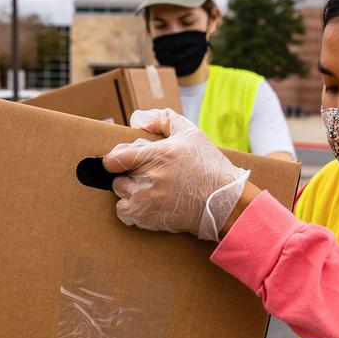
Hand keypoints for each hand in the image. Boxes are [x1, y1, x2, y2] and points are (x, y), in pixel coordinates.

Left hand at [102, 109, 249, 240]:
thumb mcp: (191, 133)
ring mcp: (149, 199)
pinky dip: (129, 210)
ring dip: (129, 191)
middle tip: (144, 176)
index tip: (120, 162)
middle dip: (127, 175)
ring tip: (147, 190)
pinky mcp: (150, 218)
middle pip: (118, 177)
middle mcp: (150, 177)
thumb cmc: (209, 166)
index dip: (114, 160)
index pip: (117, 158)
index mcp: (158, 154)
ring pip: (120, 194)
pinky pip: (124, 213)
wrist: (224, 201)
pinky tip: (145, 204)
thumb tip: (136, 120)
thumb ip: (162, 120)